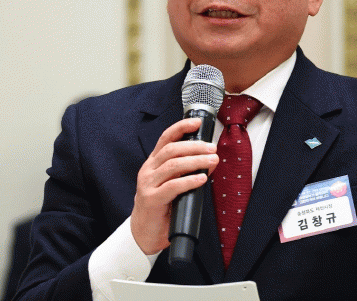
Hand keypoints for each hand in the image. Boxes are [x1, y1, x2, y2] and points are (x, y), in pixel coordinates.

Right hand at [130, 118, 218, 254]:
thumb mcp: (174, 184)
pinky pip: (173, 186)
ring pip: (173, 165)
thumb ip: (188, 171)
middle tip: (212, 148)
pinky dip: (189, 181)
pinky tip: (202, 179)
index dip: (181, 127)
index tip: (197, 122)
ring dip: (196, 161)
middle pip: (172, 150)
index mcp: (153, 163)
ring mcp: (148, 184)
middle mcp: (148, 170)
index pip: (166, 138)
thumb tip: (210, 159)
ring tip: (212, 160)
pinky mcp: (151, 200)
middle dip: (195, 146)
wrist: (144, 233)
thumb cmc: (161, 207)